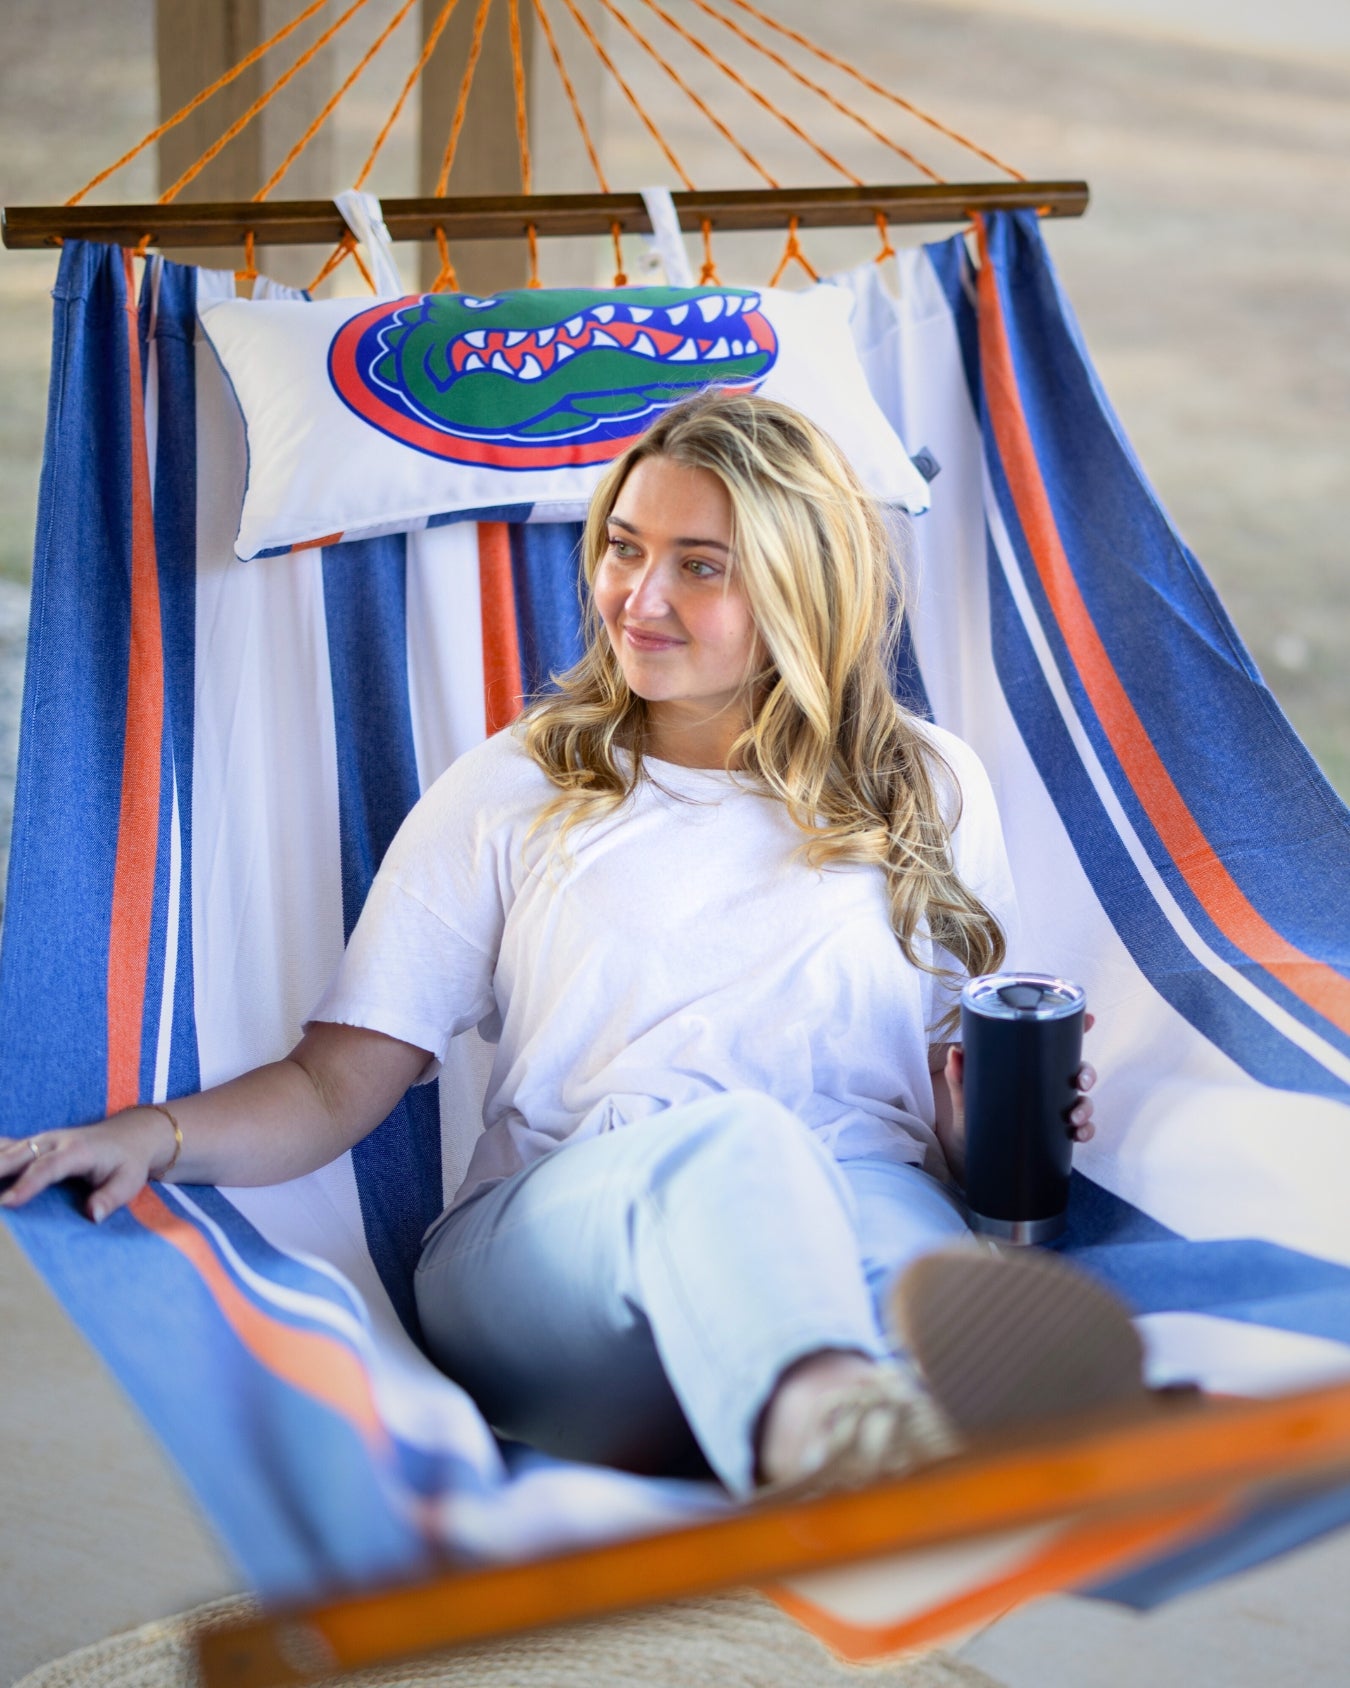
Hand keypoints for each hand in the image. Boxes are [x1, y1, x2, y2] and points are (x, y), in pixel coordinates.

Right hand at [0, 1108, 179, 1223]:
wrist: (130, 1136)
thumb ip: (110, 1198)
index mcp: (77, 1151)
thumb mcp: (129, 1181)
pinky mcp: (32, 1145)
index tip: (8, 1202)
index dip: (27, 1184)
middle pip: (17, 1154)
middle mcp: (54, 1141)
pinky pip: (4, 1148)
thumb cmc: (127, 1163)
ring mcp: (40, 1140)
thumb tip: (91, 1216)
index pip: (48, 1167)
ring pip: (6, 1150)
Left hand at [933, 1013, 1096, 1183]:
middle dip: (1086, 1074)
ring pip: (1083, 1100)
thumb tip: (955, 1053)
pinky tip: (1079, 1134)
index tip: (1090, 1019)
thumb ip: (959, 1077)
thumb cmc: (970, 1118)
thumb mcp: (965, 1096)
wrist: (968, 1155)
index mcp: (1027, 1067)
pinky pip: (1081, 1129)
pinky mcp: (1056, 1133)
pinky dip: (1086, 1130)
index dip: (1076, 1028)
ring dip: (1086, 1106)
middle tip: (1080, 1083)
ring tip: (1073, 1117)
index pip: (1055, 1043)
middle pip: (1077, 1070)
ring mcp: (1053, 1108)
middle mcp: (1045, 1084)